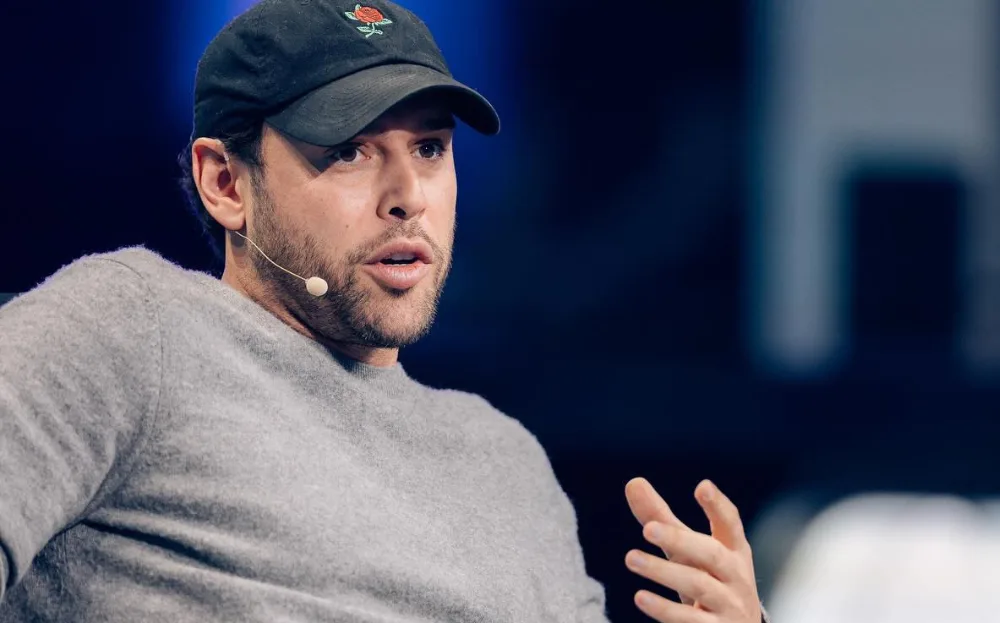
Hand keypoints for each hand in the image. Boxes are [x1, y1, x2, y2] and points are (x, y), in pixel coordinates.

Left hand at [623, 478, 760, 622]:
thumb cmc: (707, 580)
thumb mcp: (687, 551)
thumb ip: (661, 519)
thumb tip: (633, 482)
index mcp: (733, 550)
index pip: (730, 524)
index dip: (718, 506)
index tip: (702, 487)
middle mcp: (737, 576)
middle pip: (712, 554)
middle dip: (680, 540)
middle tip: (648, 528)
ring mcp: (730, 605)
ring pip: (699, 585)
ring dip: (663, 571)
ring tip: (630, 557)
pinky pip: (691, 620)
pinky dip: (665, 609)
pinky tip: (640, 596)